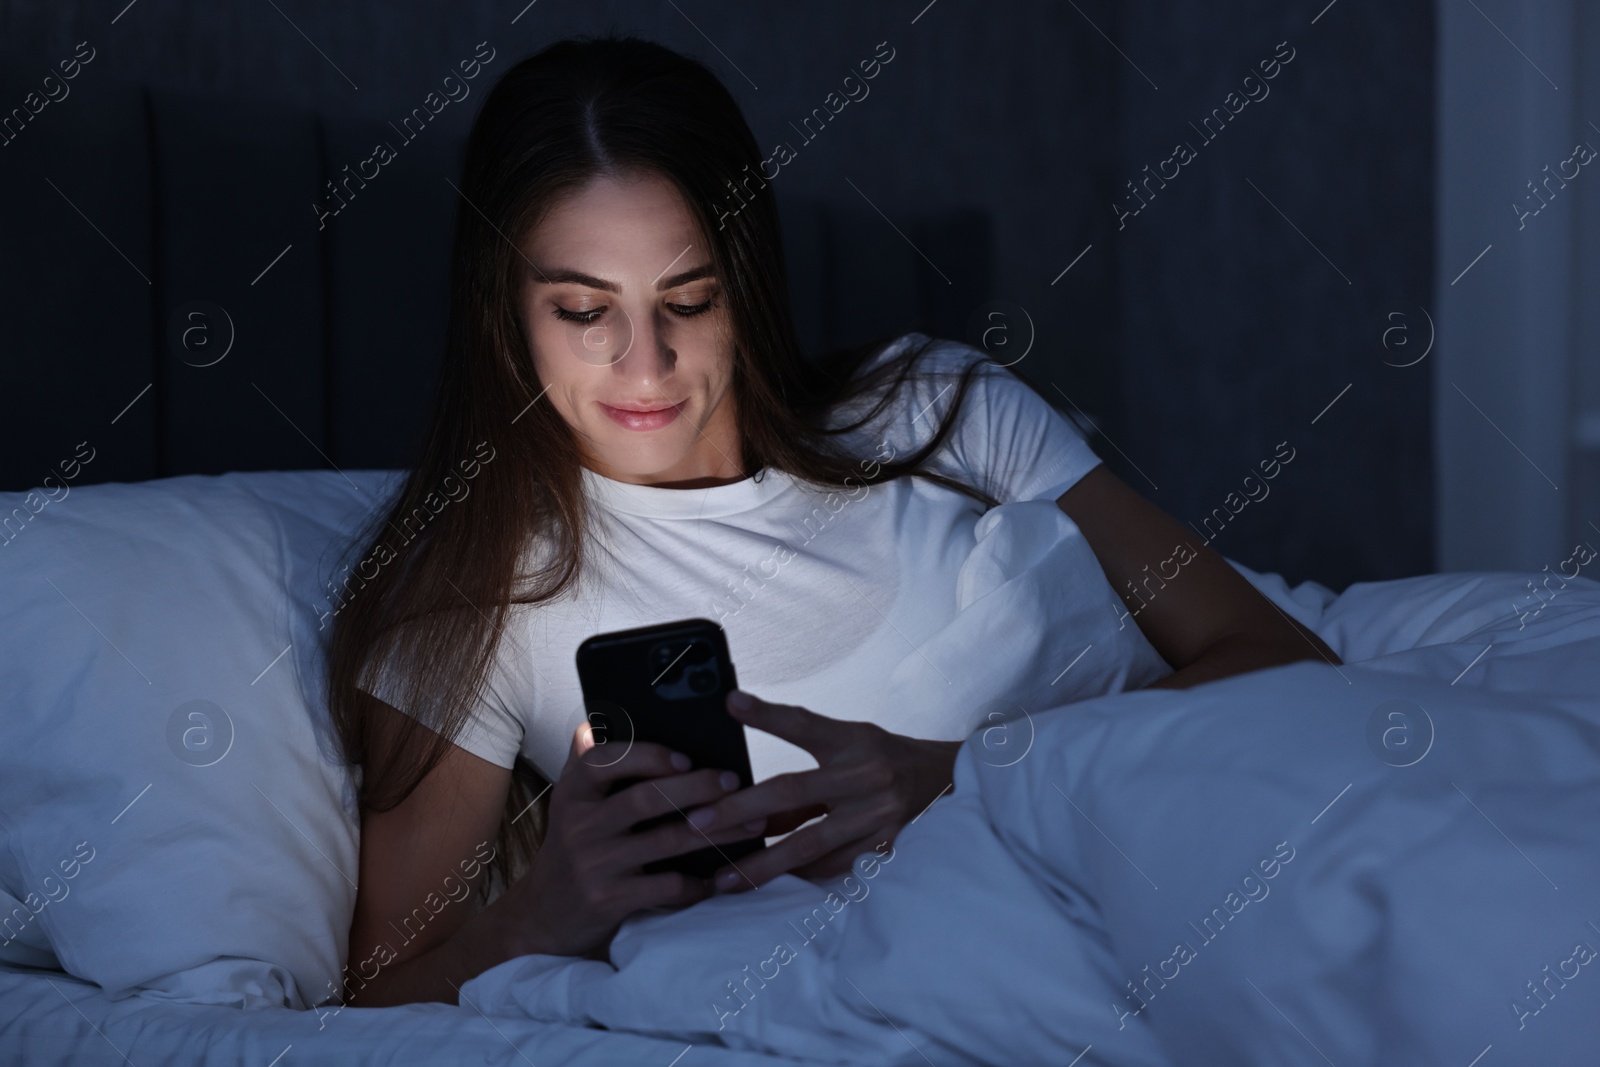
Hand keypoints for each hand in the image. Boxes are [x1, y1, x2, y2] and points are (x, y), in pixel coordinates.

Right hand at [502, 720, 768, 959]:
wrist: (544, 918)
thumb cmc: (574, 850)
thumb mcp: (571, 806)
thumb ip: (585, 766)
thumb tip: (592, 723)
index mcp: (573, 793)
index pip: (603, 760)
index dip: (648, 755)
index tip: (687, 757)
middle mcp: (579, 825)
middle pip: (645, 798)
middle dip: (697, 787)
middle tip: (734, 782)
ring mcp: (594, 864)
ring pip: (666, 840)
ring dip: (716, 831)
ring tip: (751, 824)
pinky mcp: (609, 900)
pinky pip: (667, 886)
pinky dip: (700, 882)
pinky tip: (723, 875)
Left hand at [689, 690, 961, 892]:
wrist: (945, 782)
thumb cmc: (883, 758)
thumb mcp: (849, 740)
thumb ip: (803, 749)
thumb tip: (745, 756)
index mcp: (853, 740)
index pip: (803, 723)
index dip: (767, 714)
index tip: (732, 704)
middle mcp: (865, 776)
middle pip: (793, 793)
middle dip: (740, 810)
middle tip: (698, 824)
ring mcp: (876, 815)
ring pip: (809, 844)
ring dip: (763, 863)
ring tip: (724, 877)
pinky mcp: (884, 847)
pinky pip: (831, 867)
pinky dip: (798, 876)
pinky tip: (767, 886)